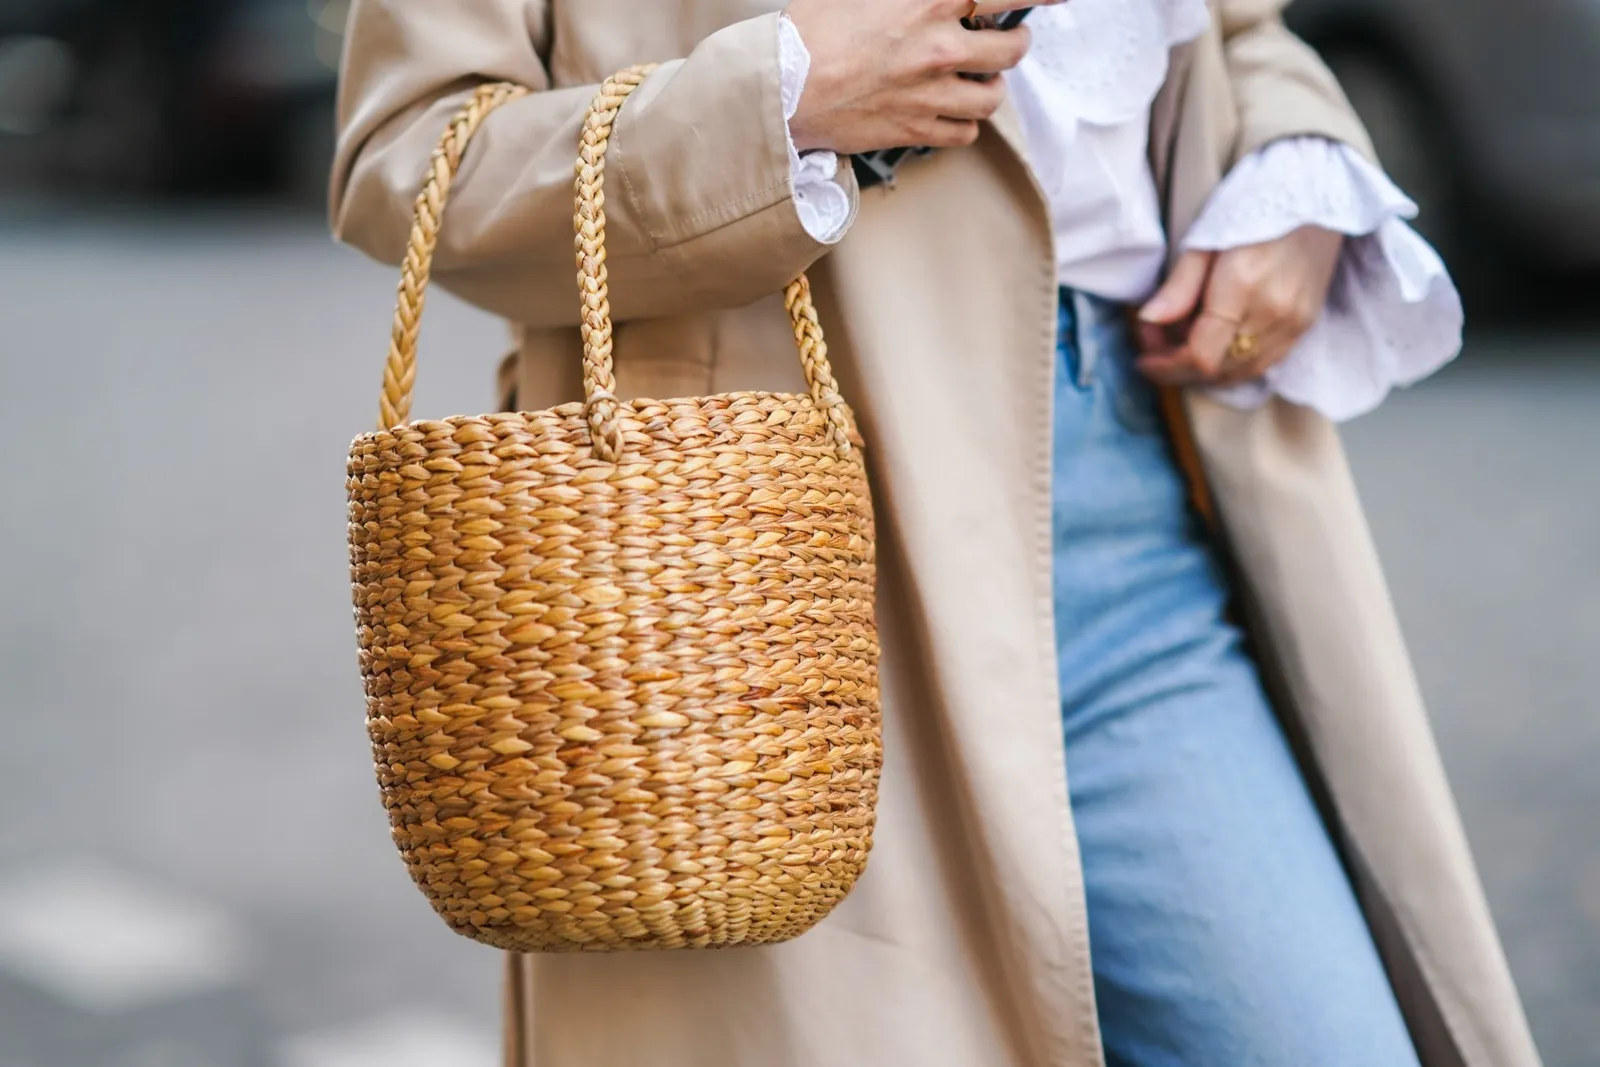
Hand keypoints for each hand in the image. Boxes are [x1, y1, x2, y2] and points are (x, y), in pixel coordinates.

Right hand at [784, 0, 1055, 153]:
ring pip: (992, 97)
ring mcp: (930, 95)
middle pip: (1012, 50)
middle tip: (999, 40)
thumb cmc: (809, 32)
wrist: (778, 89)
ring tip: (972, 79)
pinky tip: (947, 110)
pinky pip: (965, 133)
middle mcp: (939, 48)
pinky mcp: (916, 131)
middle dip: (1012, 43)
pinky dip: (963, 123)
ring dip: (988, 86)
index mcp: (928, 0)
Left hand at [1135, 226, 1345, 386]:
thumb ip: (1178, 287)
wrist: (1314, 196)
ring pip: (1241, 372)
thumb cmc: (1253, 208)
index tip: (1144, 358)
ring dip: (1205, 369)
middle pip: (1219, 370)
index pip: (1201, 355)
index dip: (1166, 365)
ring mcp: (1294, 322)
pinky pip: (1264, 362)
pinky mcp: (1306, 324)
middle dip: (1179, 367)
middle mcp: (1273, 312)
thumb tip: (1148, 320)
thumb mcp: (1205, 240)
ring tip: (1182, 343)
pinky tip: (1215, 343)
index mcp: (1242, 287)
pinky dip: (1233, 363)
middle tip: (1156, 344)